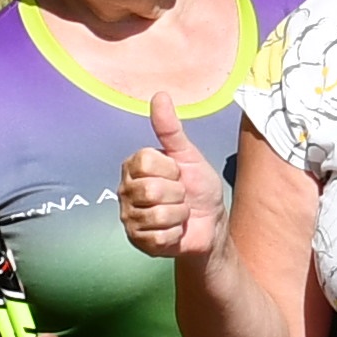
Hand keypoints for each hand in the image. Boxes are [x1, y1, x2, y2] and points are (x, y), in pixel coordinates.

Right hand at [118, 94, 229, 260]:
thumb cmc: (199, 187)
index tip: (178, 174)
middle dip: (177, 195)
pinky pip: (158, 236)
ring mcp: (129, 217)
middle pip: (151, 190)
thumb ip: (170, 129)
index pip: (147, 162)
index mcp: (134, 166)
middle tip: (180, 197)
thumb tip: (160, 95)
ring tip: (178, 214)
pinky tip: (174, 231)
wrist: (210, 223)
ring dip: (178, 216)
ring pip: (157, 215)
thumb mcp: (189, 155)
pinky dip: (174, 234)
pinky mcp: (138, 240)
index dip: (172, 170)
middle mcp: (126, 190)